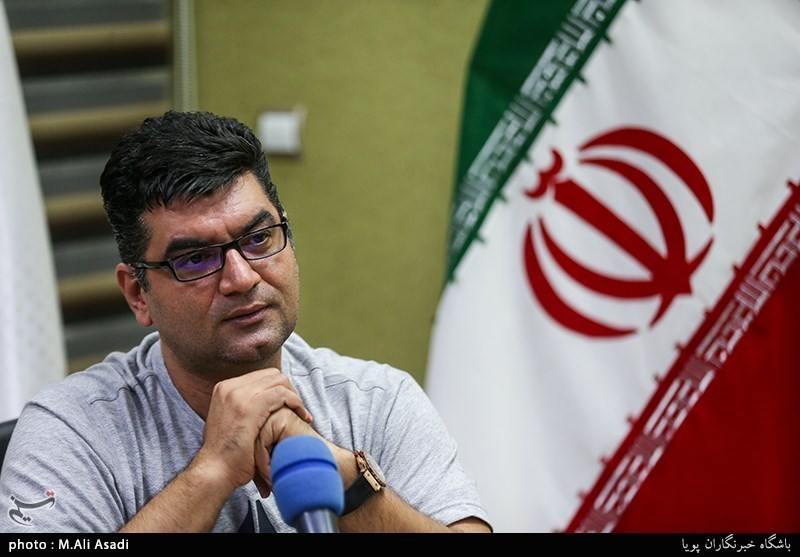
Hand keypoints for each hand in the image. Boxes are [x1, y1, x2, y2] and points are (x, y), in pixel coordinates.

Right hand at [194, 367, 312, 496]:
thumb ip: (243, 407)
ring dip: (295, 396)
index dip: (280, 388)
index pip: (262, 376)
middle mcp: (230, 387)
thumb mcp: (230, 422)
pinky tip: (302, 416)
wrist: (215, 471)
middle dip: (289, 390)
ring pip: (279, 382)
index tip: (290, 405)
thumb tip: (263, 403)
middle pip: (272, 375)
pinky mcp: (250, 407)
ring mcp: (238, 395)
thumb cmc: (227, 454)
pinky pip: (282, 394)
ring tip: (302, 414)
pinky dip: (296, 403)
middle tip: (298, 409)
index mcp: (224, 388)